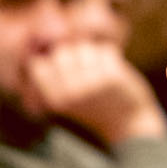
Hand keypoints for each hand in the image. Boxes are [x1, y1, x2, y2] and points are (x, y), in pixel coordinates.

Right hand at [24, 40, 166, 146]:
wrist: (129, 124)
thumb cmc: (95, 106)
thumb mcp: (67, 98)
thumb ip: (54, 75)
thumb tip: (43, 43)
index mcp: (55, 100)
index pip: (38, 65)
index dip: (51, 61)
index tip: (66, 70)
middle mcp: (70, 93)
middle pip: (61, 52)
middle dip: (74, 55)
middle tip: (88, 72)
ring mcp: (91, 84)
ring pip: (84, 47)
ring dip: (93, 54)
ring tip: (100, 72)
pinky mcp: (112, 77)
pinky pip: (106, 49)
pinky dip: (111, 56)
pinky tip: (113, 72)